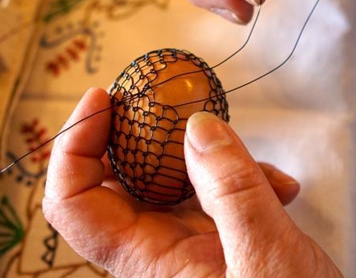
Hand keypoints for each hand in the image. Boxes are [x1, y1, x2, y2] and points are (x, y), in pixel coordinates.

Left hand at [42, 87, 342, 276]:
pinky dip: (242, 175)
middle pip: (118, 178)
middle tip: (166, 95)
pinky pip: (213, 192)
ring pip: (171, 178)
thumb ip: (233, 191)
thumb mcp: (267, 258)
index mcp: (147, 264)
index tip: (103, 99)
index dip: (74, 146)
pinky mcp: (220, 241)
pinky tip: (282, 185)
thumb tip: (196, 128)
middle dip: (140, 132)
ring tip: (248, 149)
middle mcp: (158, 252)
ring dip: (206, 152)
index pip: (73, 204)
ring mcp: (189, 245)